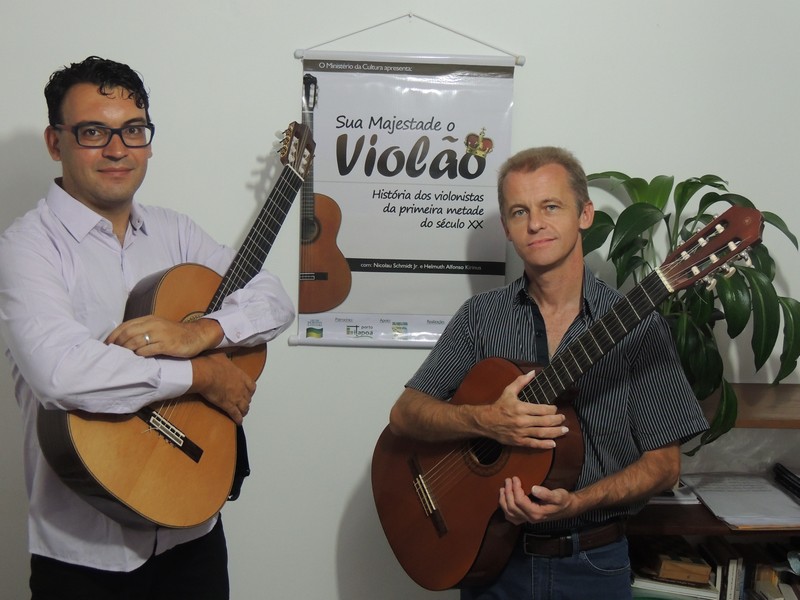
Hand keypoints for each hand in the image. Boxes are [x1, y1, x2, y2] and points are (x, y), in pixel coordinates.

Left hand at [106, 316, 222, 357]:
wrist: (196, 335)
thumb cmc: (174, 334)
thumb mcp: (157, 327)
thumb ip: (142, 330)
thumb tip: (123, 340)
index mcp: (148, 319)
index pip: (125, 326)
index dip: (113, 336)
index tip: (105, 346)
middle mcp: (153, 324)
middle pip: (128, 333)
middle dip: (117, 344)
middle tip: (110, 354)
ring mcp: (160, 334)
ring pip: (136, 341)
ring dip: (126, 350)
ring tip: (120, 358)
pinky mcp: (167, 344)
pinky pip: (148, 349)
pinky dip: (139, 354)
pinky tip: (136, 358)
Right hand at [189, 352, 255, 424]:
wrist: (204, 373)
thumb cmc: (211, 363)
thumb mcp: (221, 353)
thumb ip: (228, 352)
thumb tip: (228, 345)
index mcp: (240, 375)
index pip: (251, 385)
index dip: (250, 389)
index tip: (248, 391)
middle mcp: (241, 387)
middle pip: (248, 397)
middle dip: (246, 400)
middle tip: (243, 402)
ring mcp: (235, 397)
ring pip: (244, 407)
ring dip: (243, 410)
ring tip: (242, 413)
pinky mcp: (227, 405)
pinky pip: (235, 414)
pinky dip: (237, 419)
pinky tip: (238, 422)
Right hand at [478, 370, 568, 448]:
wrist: (486, 421)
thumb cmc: (499, 406)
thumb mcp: (509, 391)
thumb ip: (521, 381)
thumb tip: (533, 372)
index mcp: (521, 408)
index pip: (542, 409)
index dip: (552, 409)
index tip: (555, 409)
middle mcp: (522, 420)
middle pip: (545, 421)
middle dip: (557, 420)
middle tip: (563, 418)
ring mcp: (521, 432)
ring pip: (542, 433)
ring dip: (555, 432)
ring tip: (564, 430)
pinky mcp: (518, 441)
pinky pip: (533, 444)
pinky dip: (544, 445)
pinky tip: (553, 444)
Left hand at [499, 476, 575, 524]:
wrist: (567, 508)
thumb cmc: (563, 500)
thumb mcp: (558, 495)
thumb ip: (546, 493)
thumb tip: (534, 488)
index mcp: (536, 513)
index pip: (520, 501)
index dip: (515, 488)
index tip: (515, 478)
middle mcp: (530, 518)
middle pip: (512, 507)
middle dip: (508, 492)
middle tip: (508, 480)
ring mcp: (527, 519)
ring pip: (509, 514)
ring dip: (503, 501)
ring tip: (502, 488)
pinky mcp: (526, 518)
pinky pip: (512, 517)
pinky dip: (505, 509)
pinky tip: (504, 500)